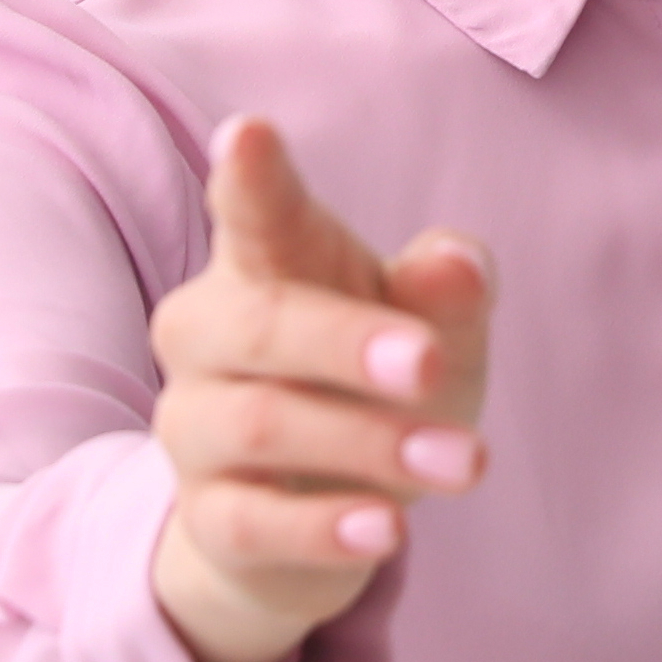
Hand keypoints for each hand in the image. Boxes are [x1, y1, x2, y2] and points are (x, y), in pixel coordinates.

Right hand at [145, 116, 497, 661]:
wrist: (318, 514)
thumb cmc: (378, 384)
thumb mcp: (435, 330)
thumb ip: (447, 290)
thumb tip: (458, 260)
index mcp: (266, 262)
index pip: (252, 210)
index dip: (249, 173)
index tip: (248, 132)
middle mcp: (209, 335)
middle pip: (259, 323)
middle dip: (347, 342)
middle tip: (431, 362)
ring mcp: (196, 427)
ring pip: (261, 424)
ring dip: (369, 442)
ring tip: (465, 461)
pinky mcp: (208, 519)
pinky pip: (251, 521)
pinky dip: (323, 527)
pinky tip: (387, 529)